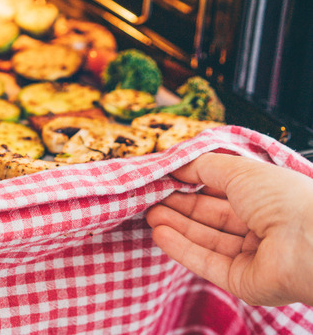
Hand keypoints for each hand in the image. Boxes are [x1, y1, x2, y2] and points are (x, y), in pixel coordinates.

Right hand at [146, 152, 312, 306]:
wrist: (308, 242)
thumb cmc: (283, 199)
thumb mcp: (238, 170)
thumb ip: (203, 166)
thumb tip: (177, 166)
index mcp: (267, 198)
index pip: (222, 192)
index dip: (193, 186)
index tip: (165, 180)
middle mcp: (262, 228)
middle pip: (211, 218)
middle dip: (179, 208)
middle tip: (149, 200)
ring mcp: (252, 257)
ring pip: (206, 240)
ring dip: (176, 227)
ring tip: (149, 215)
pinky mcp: (242, 281)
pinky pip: (206, 263)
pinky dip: (181, 249)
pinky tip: (159, 234)